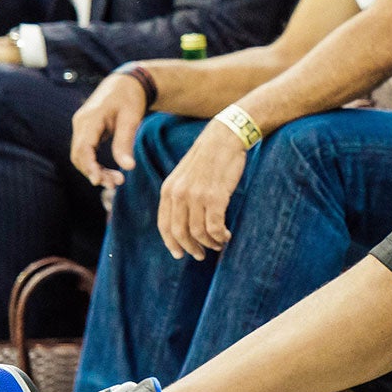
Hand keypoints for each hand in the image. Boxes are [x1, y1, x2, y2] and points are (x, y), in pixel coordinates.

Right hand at [69, 71, 148, 187]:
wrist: (127, 83)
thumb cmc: (130, 98)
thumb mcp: (131, 120)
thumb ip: (125, 143)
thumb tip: (128, 168)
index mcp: (90, 119)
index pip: (83, 148)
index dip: (89, 167)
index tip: (99, 182)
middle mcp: (81, 123)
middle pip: (79, 155)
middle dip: (94, 172)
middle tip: (115, 184)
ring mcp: (81, 126)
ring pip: (81, 155)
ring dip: (95, 170)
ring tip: (116, 181)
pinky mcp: (86, 130)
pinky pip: (85, 151)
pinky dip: (95, 164)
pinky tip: (109, 173)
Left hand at [156, 119, 247, 259]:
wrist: (225, 137)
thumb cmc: (209, 156)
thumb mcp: (185, 174)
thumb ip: (180, 195)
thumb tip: (185, 221)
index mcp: (168, 189)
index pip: (165, 225)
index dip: (172, 244)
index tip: (180, 254)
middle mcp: (179, 194)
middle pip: (180, 233)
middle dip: (191, 248)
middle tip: (201, 255)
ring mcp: (196, 196)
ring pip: (199, 232)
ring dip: (209, 243)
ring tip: (218, 243)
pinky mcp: (215, 197)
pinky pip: (215, 227)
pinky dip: (220, 236)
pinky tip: (226, 235)